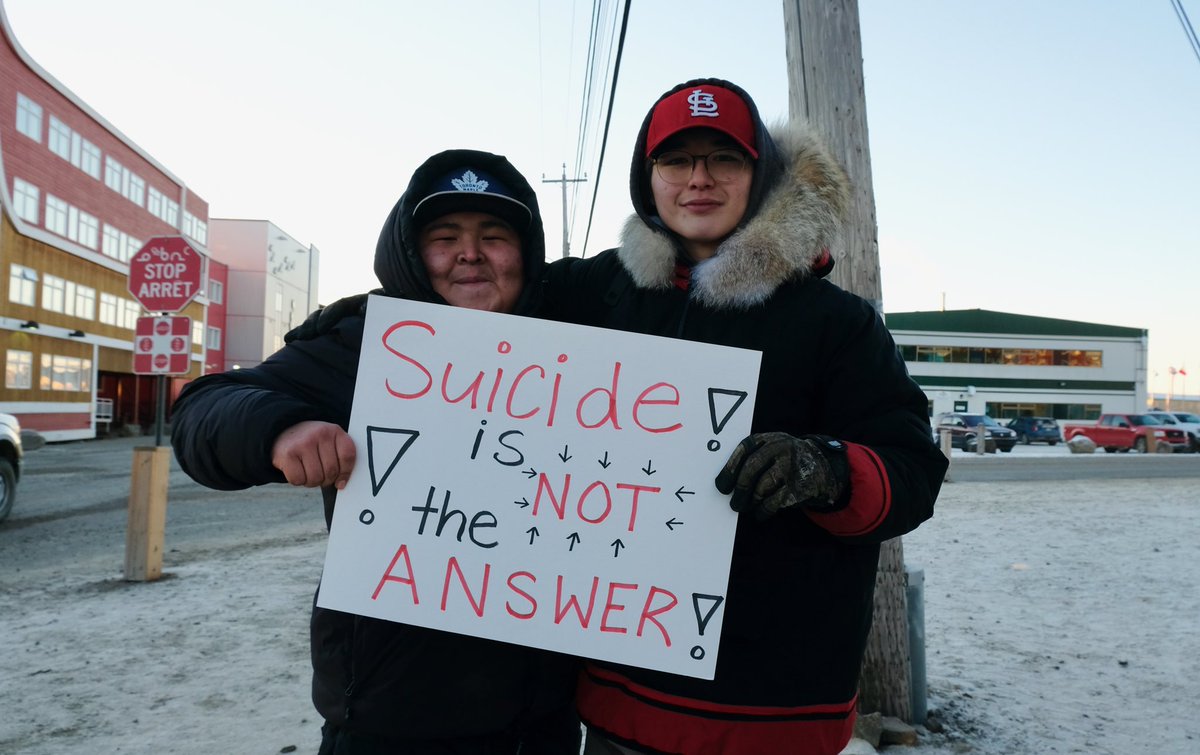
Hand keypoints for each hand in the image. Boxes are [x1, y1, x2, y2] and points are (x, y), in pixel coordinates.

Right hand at [271, 421, 356, 489]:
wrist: (282, 431)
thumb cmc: (311, 442)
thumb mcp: (329, 442)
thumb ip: (340, 459)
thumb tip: (341, 484)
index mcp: (334, 431)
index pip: (348, 456)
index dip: (345, 472)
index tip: (340, 479)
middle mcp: (319, 434)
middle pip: (331, 471)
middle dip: (326, 479)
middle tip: (320, 474)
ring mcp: (303, 443)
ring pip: (315, 478)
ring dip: (312, 481)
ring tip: (308, 472)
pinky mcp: (288, 454)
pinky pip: (298, 479)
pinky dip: (298, 480)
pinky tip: (297, 470)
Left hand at [715, 433, 848, 519]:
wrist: (823, 465)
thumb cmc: (786, 460)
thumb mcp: (772, 448)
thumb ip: (752, 457)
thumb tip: (726, 482)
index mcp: (769, 439)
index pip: (743, 450)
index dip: (729, 469)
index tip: (721, 486)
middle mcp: (780, 449)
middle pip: (751, 469)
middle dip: (739, 488)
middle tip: (733, 502)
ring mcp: (790, 467)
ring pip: (761, 487)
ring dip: (750, 501)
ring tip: (745, 507)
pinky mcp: (798, 487)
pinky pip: (773, 502)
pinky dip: (763, 510)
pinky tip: (760, 514)